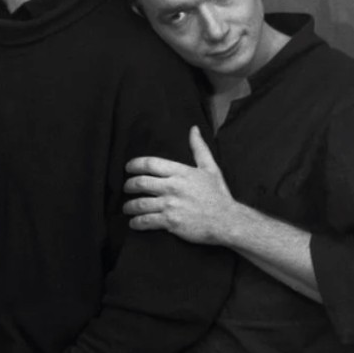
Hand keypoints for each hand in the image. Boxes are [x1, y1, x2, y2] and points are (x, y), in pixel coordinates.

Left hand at [122, 126, 236, 244]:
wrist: (227, 221)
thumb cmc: (218, 194)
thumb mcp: (211, 168)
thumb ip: (199, 148)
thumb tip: (193, 129)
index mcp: (180, 172)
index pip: (150, 163)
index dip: (135, 164)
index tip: (128, 168)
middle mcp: (173, 186)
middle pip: (140, 182)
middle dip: (129, 185)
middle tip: (126, 188)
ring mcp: (170, 204)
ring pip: (140, 203)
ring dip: (129, 206)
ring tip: (126, 208)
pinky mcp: (170, 221)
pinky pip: (146, 220)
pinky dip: (136, 222)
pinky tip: (133, 223)